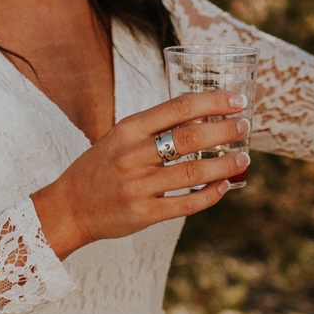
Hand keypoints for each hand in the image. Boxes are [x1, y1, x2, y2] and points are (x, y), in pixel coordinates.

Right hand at [31, 91, 249, 257]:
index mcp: (128, 129)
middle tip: (245, 126)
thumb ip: (155, 128)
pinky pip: (186, 204)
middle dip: (224, 130)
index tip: (237, 99)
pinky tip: (224, 187)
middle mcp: (133, 155)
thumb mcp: (120, 138)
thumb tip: (203, 116)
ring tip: (243, 157)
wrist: (68, 207)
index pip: (178, 107)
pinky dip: (211, 195)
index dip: (212, 101)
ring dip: (225, 164)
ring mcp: (138, 186)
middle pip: (190, 137)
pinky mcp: (143, 214)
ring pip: (194, 172)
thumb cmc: (100, 167)